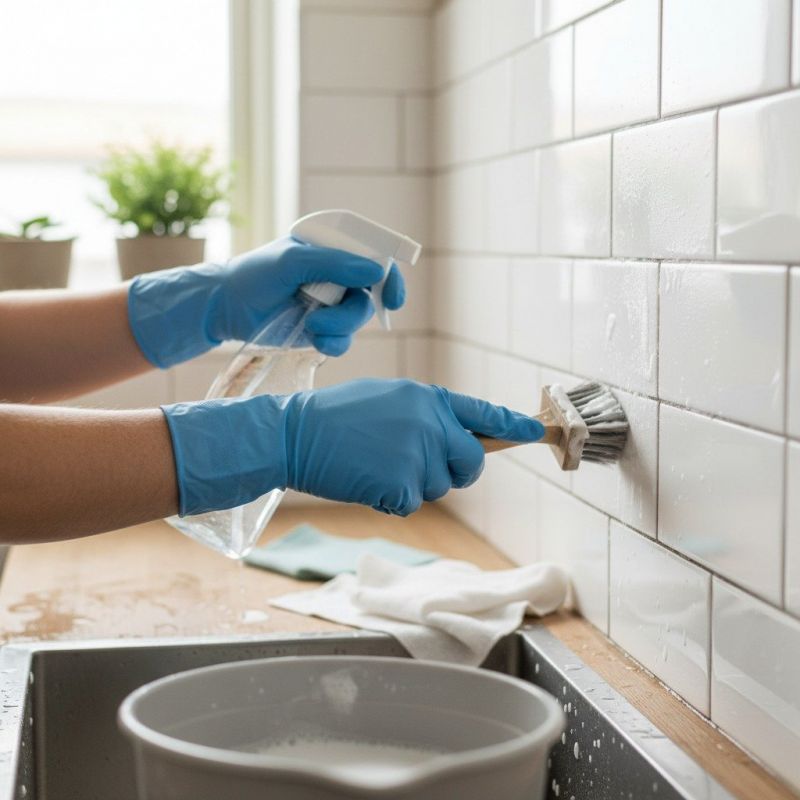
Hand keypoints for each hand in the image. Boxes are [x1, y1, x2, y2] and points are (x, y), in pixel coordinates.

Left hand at [127, 236, 405, 367]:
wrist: (226, 308)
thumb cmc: (255, 274)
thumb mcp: (292, 262)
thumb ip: (334, 264)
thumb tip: (377, 270)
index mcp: (334, 248)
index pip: (374, 254)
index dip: (390, 274)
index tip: (394, 296)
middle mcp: (339, 274)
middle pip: (372, 293)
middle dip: (356, 311)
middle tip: (334, 319)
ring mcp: (333, 302)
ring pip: (358, 319)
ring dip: (339, 326)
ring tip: (311, 324)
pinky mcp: (324, 328)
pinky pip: (344, 340)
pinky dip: (333, 342)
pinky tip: (315, 340)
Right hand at [161, 379, 544, 516]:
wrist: (295, 432)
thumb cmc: (335, 416)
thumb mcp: (387, 399)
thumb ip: (425, 415)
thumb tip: (454, 439)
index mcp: (428, 397)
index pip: (482, 413)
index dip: (511, 425)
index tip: (534, 432)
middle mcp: (431, 423)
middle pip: (471, 463)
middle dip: (455, 471)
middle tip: (423, 468)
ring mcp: (418, 453)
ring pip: (438, 486)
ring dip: (413, 485)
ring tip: (376, 464)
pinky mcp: (402, 483)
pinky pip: (410, 502)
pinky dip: (389, 499)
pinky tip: (365, 479)